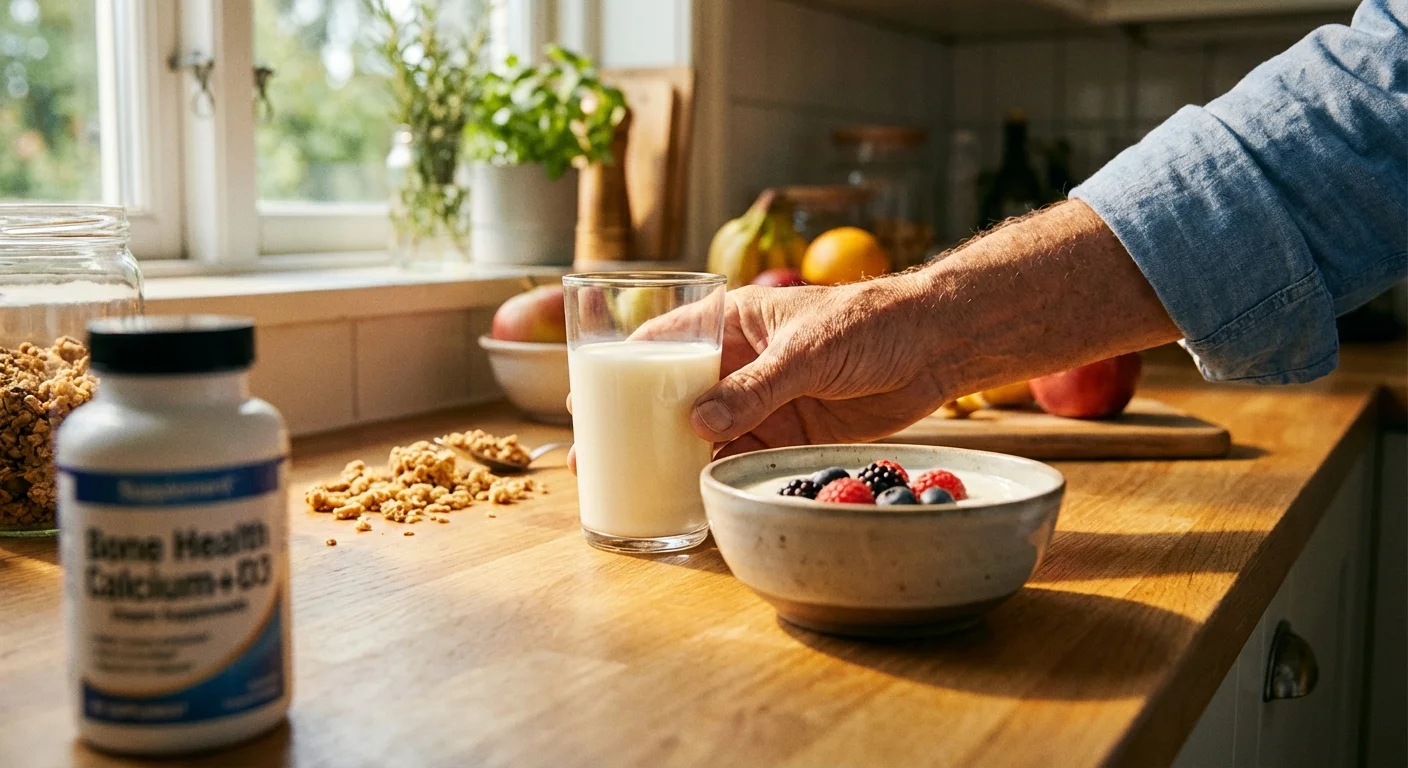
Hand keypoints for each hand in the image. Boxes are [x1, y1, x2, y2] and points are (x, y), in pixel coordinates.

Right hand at [563, 275, 946, 470]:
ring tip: (627, 484)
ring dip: (669, 457)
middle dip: (634, 424)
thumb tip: (699, 424)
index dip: (621, 370)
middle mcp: (737, 363)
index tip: (584, 397)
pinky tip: (684, 497)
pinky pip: (738, 456)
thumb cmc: (870, 323)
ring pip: (701, 433)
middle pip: (673, 396)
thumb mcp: (805, 351)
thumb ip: (755, 389)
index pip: (663, 342)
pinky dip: (713, 476)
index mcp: (732, 324)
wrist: (934, 347)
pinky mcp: (786, 432)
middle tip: (591, 456)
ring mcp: (760, 400)